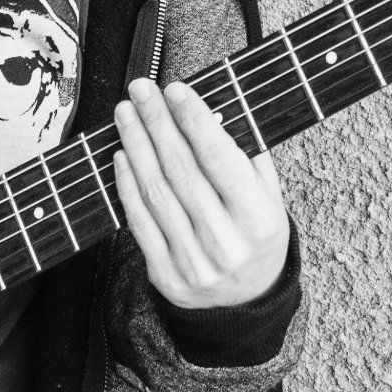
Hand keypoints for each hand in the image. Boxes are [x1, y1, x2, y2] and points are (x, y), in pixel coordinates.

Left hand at [112, 78, 290, 310]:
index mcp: (258, 218)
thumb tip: (209, 110)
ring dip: (136, 145)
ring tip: (126, 114)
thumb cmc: (256, 236)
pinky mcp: (165, 274)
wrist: (245, 302)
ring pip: (156, 192)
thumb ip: (245, 156)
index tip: (174, 89)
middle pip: (181, 170)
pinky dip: (127, 185)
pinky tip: (121, 155)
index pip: (219, 158)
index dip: (193, 119)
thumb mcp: (269, 197)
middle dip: (157, 123)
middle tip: (140, 90)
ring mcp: (193, 261)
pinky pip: (139, 222)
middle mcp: (226, 241)